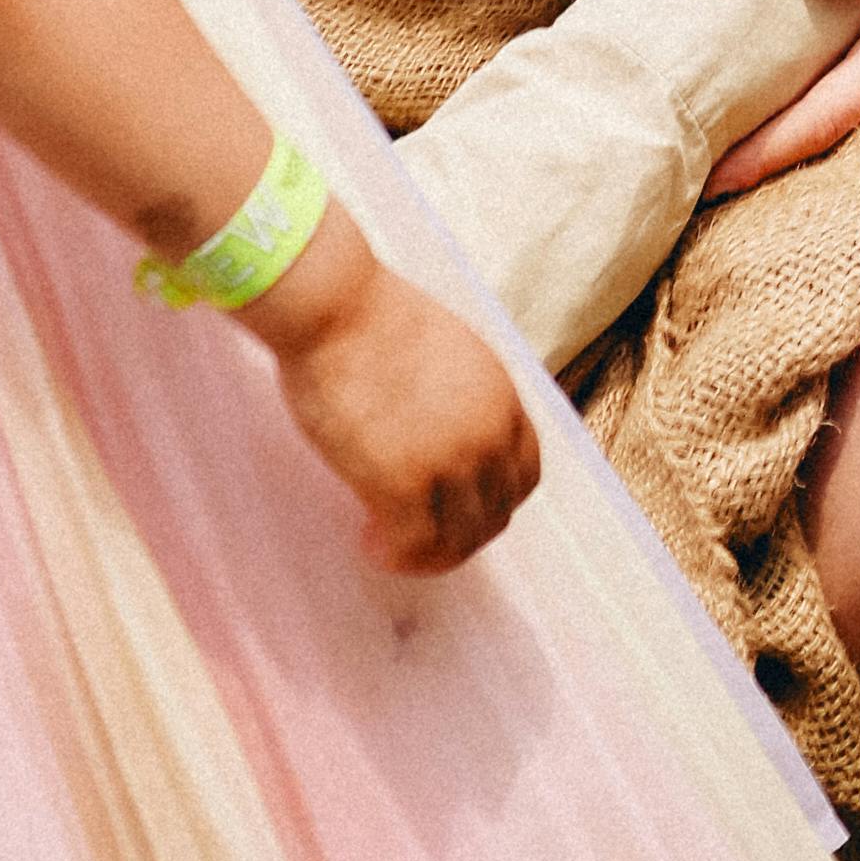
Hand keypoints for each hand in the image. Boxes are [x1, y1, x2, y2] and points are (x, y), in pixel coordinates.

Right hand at [245, 226, 542, 575]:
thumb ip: (463, 400)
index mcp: (501, 397)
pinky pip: (414, 547)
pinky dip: (395, 555)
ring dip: (425, 553)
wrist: (335, 305)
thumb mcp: (448, 354)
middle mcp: (488, 434)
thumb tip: (444, 439)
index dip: (493, 499)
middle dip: (458, 532)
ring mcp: (450, 462)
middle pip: (495, 514)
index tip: (457, 504)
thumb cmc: (371, 317)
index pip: (524, 475)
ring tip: (386, 542)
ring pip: (459, 541)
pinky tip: (369, 541)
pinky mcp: (404, 484)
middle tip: (418, 532)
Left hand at [704, 0, 859, 191]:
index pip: (823, 115)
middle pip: (829, 138)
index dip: (767, 150)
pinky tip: (802, 130)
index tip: (715, 175)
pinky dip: (832, 129)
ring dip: (796, 151)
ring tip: (734, 163)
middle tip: (699, 182)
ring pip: (852, 133)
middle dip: (767, 164)